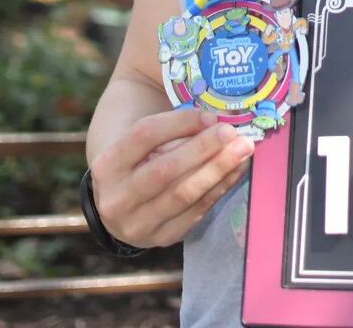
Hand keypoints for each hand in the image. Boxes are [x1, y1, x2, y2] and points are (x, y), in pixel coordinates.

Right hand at [89, 107, 253, 247]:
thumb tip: (216, 118)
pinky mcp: (161, 238)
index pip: (144, 135)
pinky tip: (237, 170)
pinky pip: (196, 212)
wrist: (124, 203)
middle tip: (233, 132)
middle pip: (164, 170)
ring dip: (218, 169)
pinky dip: (220, 188)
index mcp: (107, 164)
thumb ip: (173, 127)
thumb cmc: (141, 159)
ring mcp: (137, 224)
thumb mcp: (142, 141)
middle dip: (202, 149)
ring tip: (244, 149)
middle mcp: (116, 198)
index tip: (210, 114)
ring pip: (183, 194)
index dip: (179, 122)